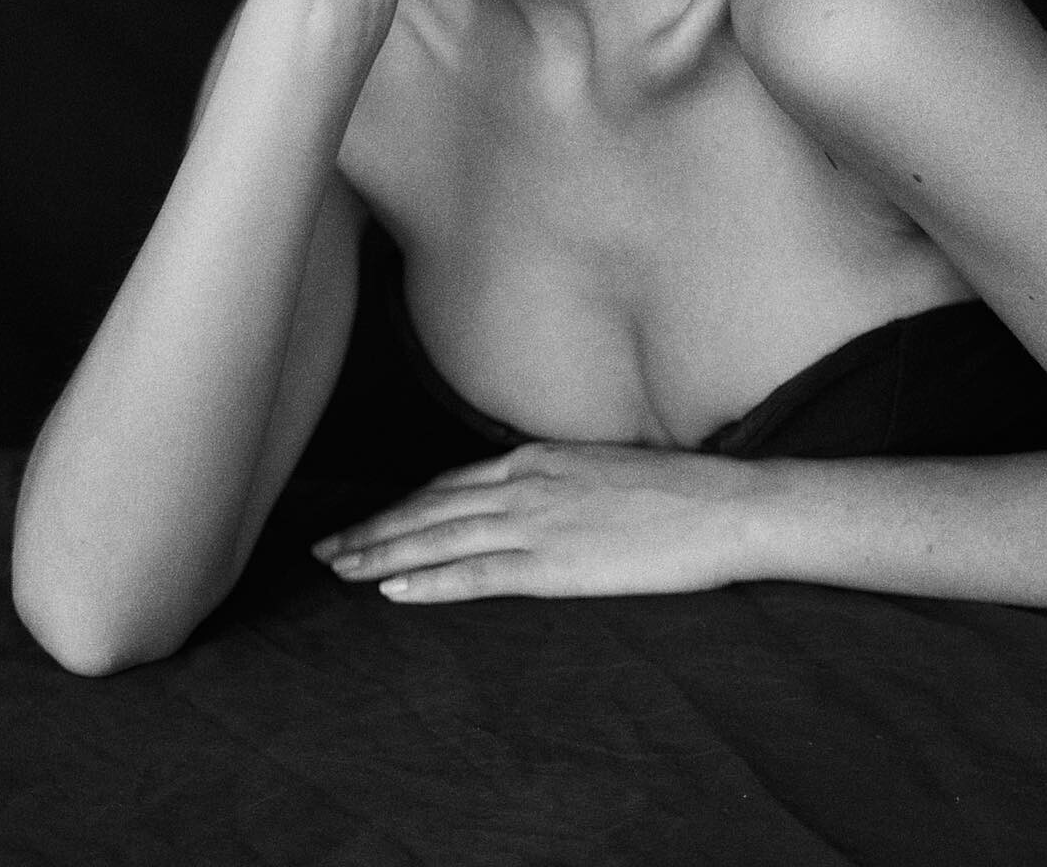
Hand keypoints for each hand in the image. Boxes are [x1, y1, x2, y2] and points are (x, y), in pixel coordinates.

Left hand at [312, 441, 768, 601]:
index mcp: (536, 456)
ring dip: (382, 554)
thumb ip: (558, 478)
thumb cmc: (676, 489)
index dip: (402, 505)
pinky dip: (428, 581)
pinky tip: (392, 590)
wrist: (722, 505)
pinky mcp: (552, 563)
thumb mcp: (603, 465)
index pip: (449, 483)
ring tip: (339, 570)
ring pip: (438, 538)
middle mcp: (524, 482)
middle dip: (373, 529)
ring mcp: (535, 521)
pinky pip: (475, 574)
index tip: (366, 520)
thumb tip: (532, 494)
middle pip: (429, 508)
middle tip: (324, 550)